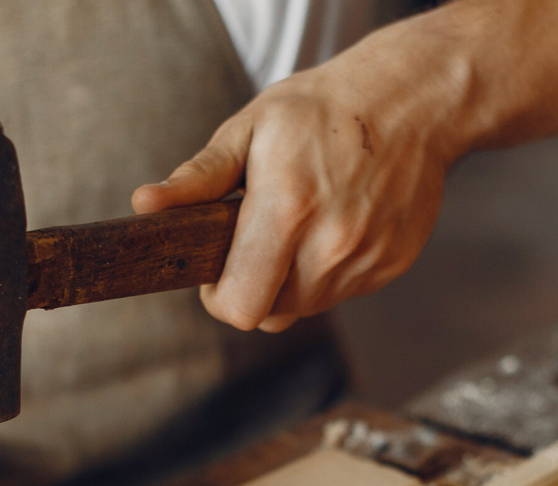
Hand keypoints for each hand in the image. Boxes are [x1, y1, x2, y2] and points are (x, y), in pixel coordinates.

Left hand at [132, 19, 456, 332]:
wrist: (411, 100)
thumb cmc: (322, 109)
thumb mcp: (250, 129)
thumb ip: (198, 178)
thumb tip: (146, 206)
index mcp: (286, 211)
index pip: (239, 305)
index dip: (219, 296)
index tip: (218, 270)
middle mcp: (331, 245)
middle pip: (270, 314)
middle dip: (252, 288)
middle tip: (256, 240)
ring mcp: (366, 259)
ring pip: (306, 307)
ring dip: (291, 280)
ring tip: (300, 223)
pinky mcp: (392, 265)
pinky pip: (343, 292)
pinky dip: (330, 270)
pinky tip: (336, 223)